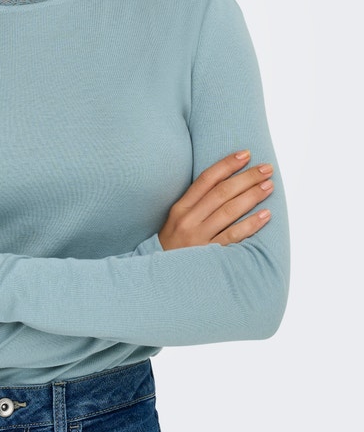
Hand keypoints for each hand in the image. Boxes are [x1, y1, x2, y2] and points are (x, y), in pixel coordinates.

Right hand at [158, 150, 273, 249]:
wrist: (161, 277)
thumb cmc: (175, 243)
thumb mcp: (178, 219)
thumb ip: (196, 202)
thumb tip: (227, 183)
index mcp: (181, 207)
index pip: (206, 179)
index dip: (227, 164)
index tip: (245, 154)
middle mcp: (189, 220)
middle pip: (222, 192)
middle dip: (246, 177)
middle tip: (266, 169)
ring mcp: (199, 238)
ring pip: (229, 211)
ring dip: (252, 196)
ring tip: (269, 186)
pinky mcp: (209, 255)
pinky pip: (233, 236)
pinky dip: (251, 224)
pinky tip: (265, 215)